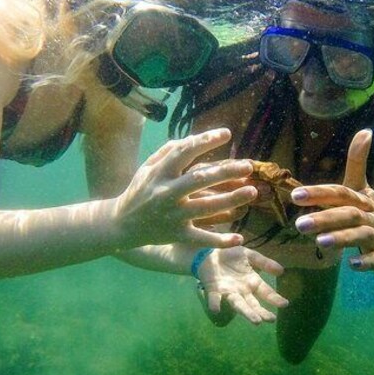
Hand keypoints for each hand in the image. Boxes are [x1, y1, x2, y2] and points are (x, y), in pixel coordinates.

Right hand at [105, 129, 256, 248]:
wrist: (121, 225)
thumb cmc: (139, 191)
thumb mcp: (147, 168)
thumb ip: (168, 152)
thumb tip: (195, 138)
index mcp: (160, 173)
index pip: (184, 152)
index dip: (205, 141)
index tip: (226, 134)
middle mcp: (167, 193)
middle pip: (199, 179)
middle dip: (225, 171)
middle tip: (249, 166)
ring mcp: (172, 215)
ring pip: (205, 208)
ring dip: (230, 200)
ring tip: (252, 191)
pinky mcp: (176, 235)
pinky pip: (200, 238)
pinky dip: (219, 240)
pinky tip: (239, 238)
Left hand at [197, 247, 286, 324]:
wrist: (210, 252)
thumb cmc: (231, 256)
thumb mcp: (249, 256)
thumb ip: (264, 262)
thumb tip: (282, 271)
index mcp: (252, 282)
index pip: (266, 292)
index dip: (275, 298)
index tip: (285, 304)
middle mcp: (242, 290)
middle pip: (253, 303)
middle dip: (261, 312)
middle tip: (270, 319)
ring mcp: (228, 291)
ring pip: (238, 304)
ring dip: (246, 312)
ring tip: (256, 321)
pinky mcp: (214, 289)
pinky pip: (214, 298)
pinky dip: (215, 304)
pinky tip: (216, 310)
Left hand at [290, 129, 373, 272]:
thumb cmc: (371, 212)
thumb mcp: (362, 188)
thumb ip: (357, 162)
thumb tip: (365, 130)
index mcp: (362, 198)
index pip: (341, 193)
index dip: (319, 193)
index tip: (295, 195)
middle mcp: (371, 215)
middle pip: (349, 214)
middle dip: (325, 218)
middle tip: (299, 224)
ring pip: (362, 235)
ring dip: (342, 238)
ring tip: (319, 242)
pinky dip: (367, 262)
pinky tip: (352, 265)